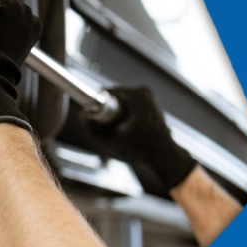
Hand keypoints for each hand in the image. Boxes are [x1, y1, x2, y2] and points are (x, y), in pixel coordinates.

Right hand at [82, 86, 196, 189]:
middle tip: (107, 127)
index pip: (108, 92)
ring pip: (122, 100)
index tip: (94, 117)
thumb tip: (83, 116)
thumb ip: (92, 129)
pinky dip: (125, 113)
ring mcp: (150, 96)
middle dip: (108, 110)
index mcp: (136, 95)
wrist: (163, 154)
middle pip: (115, 96)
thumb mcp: (111, 139)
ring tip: (118, 129)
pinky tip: (126, 127)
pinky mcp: (152, 102)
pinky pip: (131, 104)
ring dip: (116, 112)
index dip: (98, 104)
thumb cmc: (140, 148)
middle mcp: (144, 91)